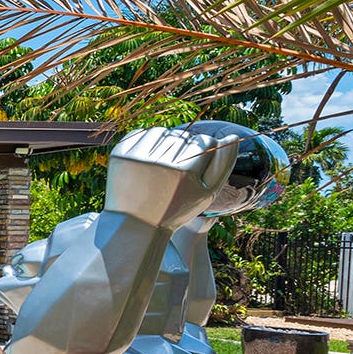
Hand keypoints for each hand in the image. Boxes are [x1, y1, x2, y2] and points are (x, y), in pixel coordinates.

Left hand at [103, 125, 245, 229]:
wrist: (135, 223)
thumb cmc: (176, 209)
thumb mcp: (206, 193)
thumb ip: (223, 165)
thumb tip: (232, 135)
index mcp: (185, 173)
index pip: (205, 141)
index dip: (205, 151)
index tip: (198, 164)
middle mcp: (160, 163)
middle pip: (183, 136)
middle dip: (185, 146)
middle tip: (180, 164)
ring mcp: (136, 157)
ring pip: (163, 131)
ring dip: (167, 140)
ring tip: (166, 158)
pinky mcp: (119, 154)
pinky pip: (141, 132)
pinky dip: (148, 139)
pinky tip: (151, 155)